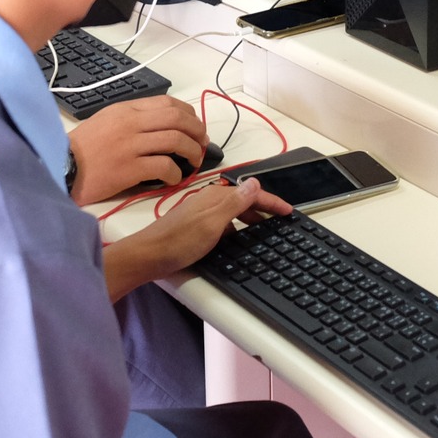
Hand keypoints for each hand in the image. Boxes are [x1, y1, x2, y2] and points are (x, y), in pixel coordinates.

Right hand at [67, 95, 208, 203]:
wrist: (62, 168)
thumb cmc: (84, 148)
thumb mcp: (107, 120)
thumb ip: (133, 118)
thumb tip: (164, 125)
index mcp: (126, 109)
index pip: (168, 103)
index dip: (189, 114)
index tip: (196, 126)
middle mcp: (131, 122)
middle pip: (177, 119)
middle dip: (197, 130)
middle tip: (202, 143)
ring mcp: (131, 144)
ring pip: (175, 140)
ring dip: (191, 151)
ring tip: (193, 161)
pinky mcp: (129, 168)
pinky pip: (164, 166)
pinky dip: (176, 173)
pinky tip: (175, 178)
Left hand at [104, 178, 291, 298]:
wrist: (148, 256)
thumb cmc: (180, 241)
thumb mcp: (213, 223)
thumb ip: (235, 202)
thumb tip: (255, 182)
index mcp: (215, 196)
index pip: (251, 193)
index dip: (272, 201)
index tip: (288, 210)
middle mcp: (209, 200)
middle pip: (243, 199)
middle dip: (263, 207)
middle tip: (279, 220)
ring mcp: (201, 212)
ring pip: (233, 210)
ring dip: (250, 216)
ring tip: (263, 228)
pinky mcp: (195, 224)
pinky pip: (224, 220)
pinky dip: (236, 226)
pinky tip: (237, 237)